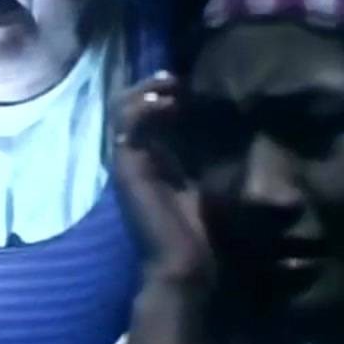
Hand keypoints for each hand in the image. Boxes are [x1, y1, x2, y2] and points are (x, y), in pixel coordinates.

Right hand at [112, 71, 214, 291]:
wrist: (185, 264)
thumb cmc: (200, 230)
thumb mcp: (205, 179)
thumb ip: (200, 153)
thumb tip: (221, 120)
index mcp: (149, 159)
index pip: (141, 113)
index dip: (159, 92)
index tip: (185, 83)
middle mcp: (133, 157)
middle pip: (126, 104)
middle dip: (150, 86)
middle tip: (175, 79)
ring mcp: (126, 161)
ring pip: (122, 108)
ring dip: (147, 90)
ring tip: (171, 86)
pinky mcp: (127, 167)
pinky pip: (127, 125)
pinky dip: (145, 107)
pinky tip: (168, 103)